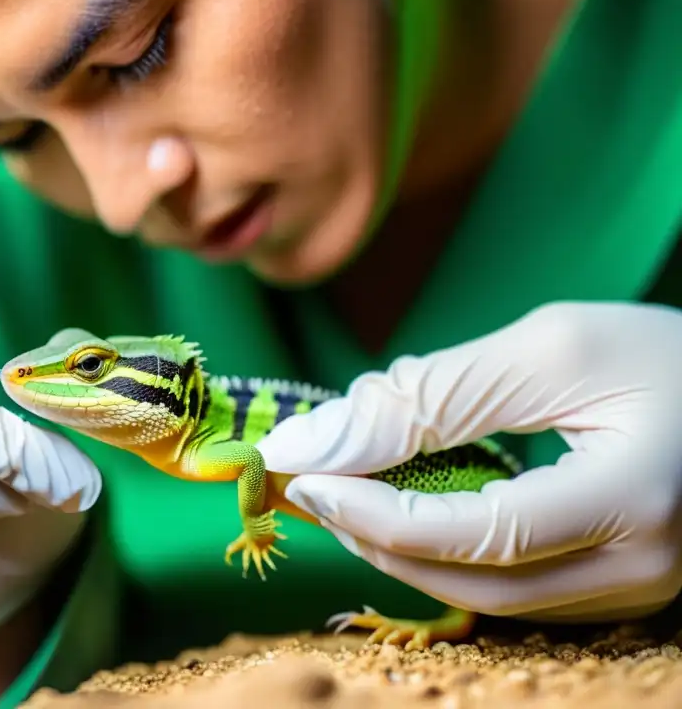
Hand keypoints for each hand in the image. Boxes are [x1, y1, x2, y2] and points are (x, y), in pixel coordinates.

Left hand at [260, 301, 681, 622]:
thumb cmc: (662, 354)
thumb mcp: (548, 349)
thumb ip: (431, 396)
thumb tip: (313, 441)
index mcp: (633, 501)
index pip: (477, 535)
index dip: (376, 515)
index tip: (304, 477)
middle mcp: (643, 570)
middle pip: (475, 586)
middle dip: (376, 541)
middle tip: (313, 488)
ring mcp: (636, 591)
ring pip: (490, 600)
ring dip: (404, 553)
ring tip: (347, 498)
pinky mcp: (621, 587)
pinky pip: (517, 590)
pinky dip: (448, 556)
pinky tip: (407, 513)